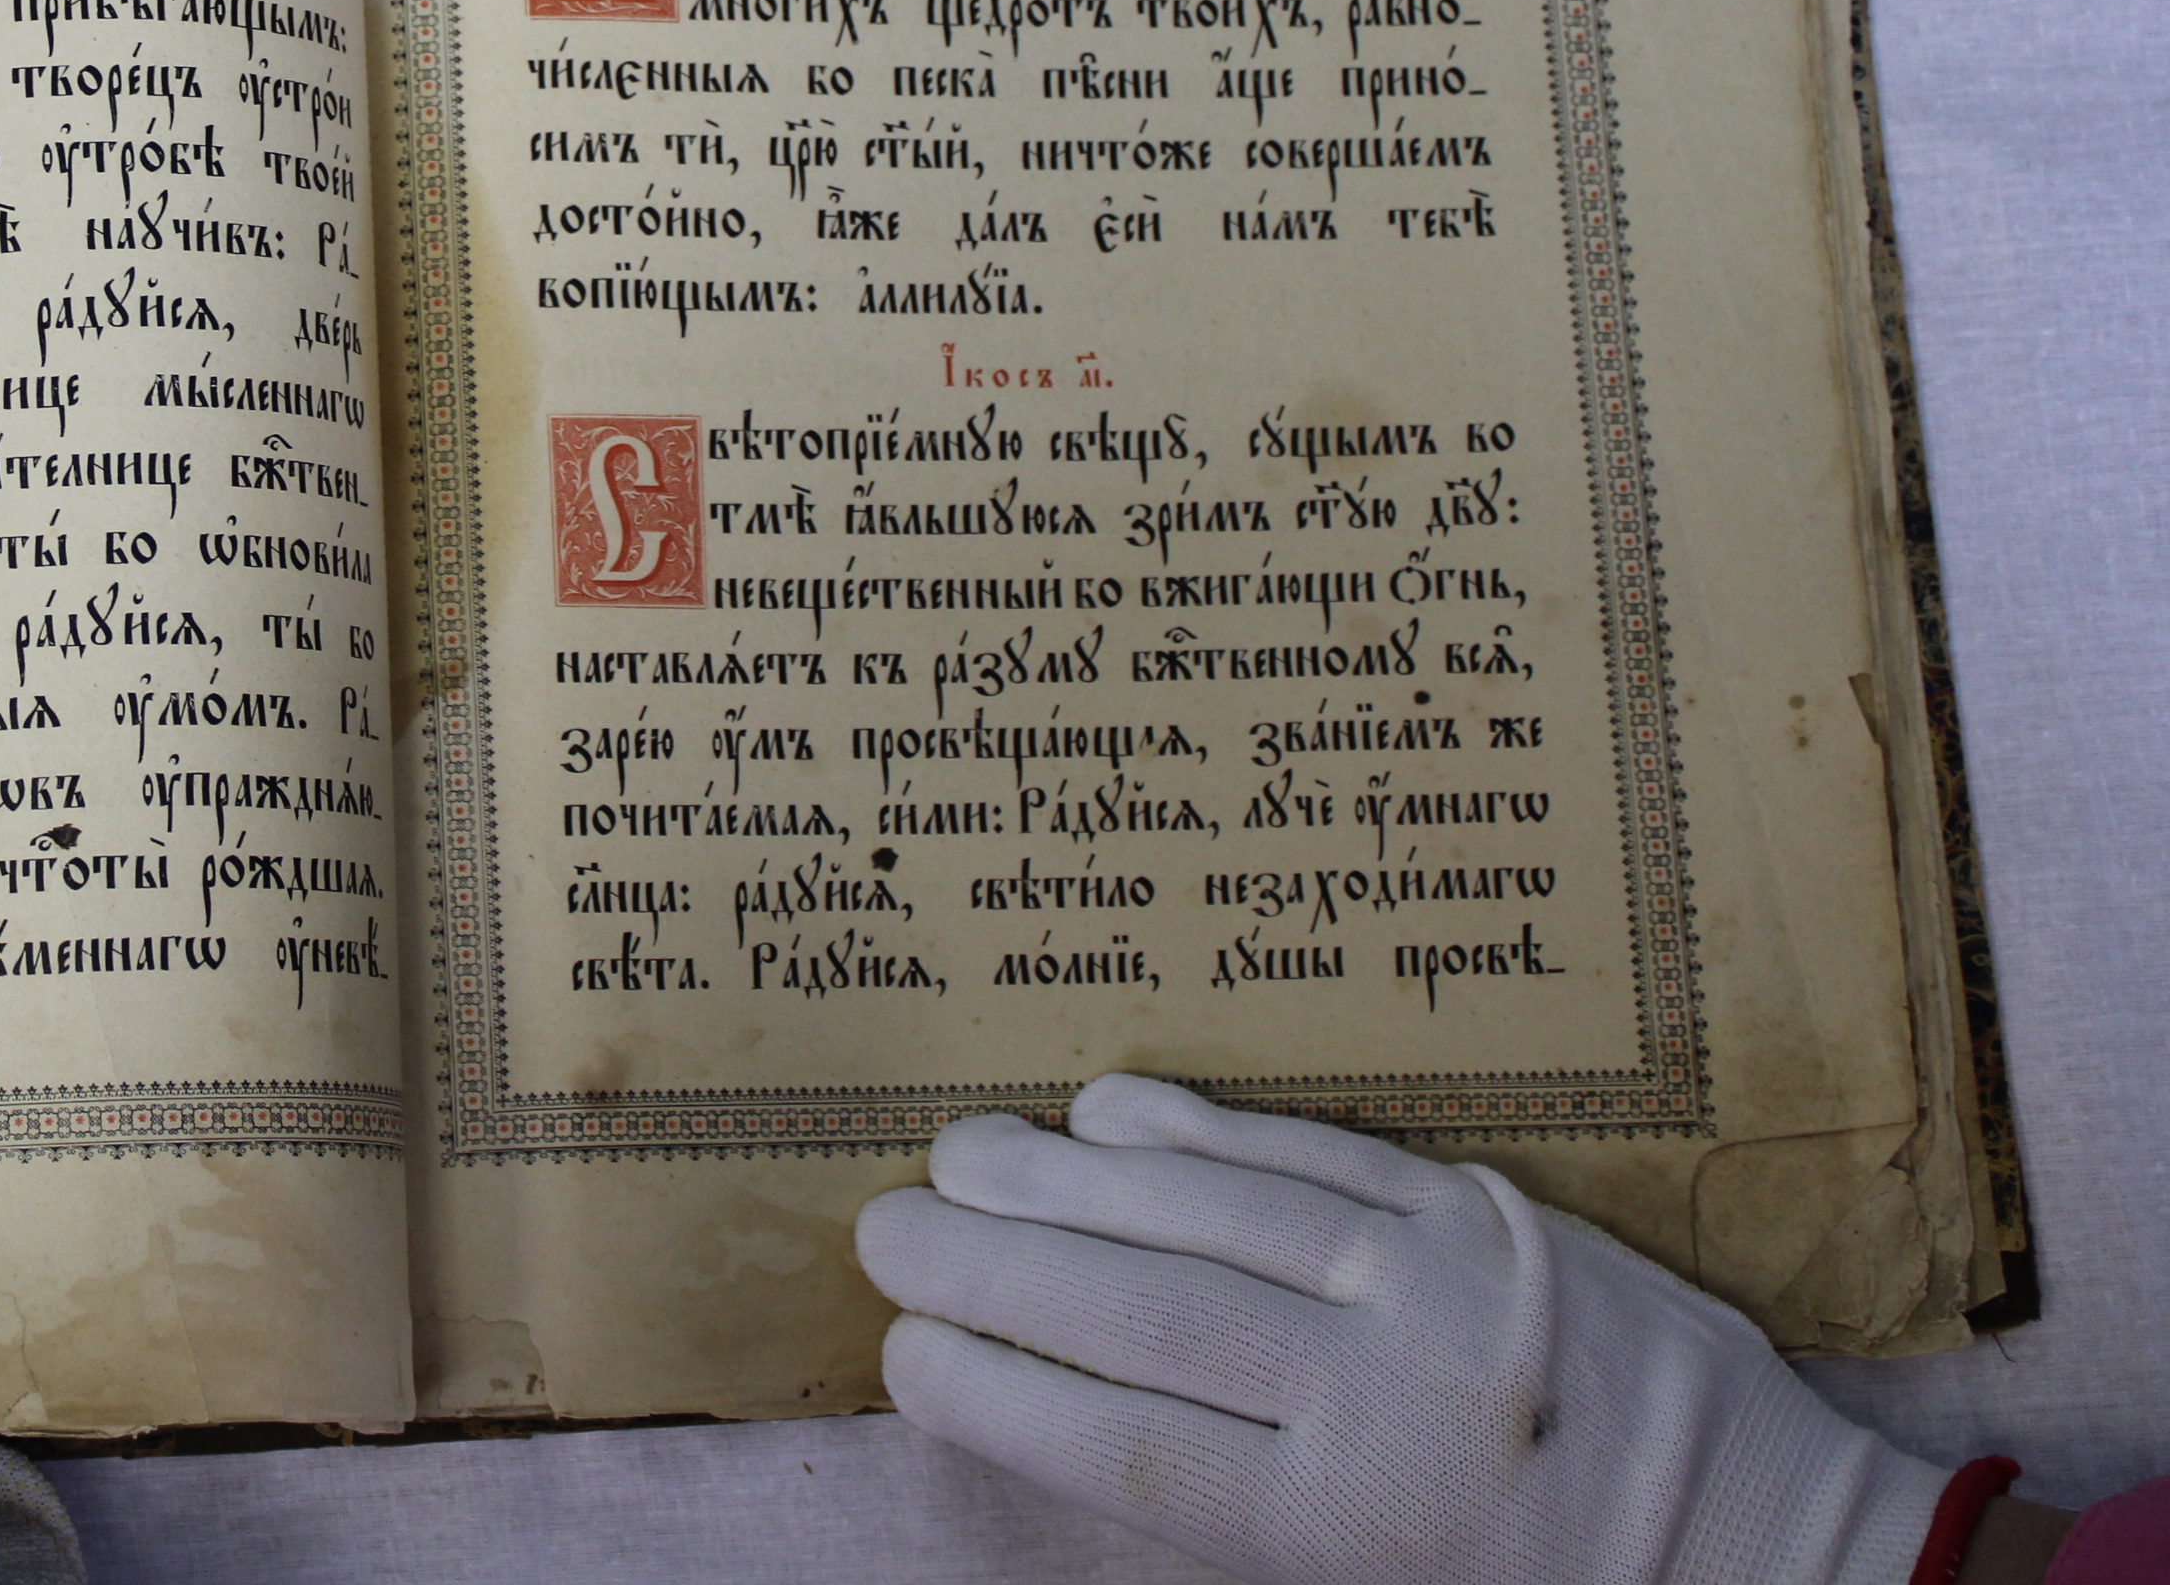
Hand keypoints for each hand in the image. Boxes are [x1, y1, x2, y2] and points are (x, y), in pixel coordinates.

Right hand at [856, 1073, 1948, 1584]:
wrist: (1769, 1547)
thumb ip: (1238, 1518)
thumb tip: (1061, 1412)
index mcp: (1348, 1532)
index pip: (1128, 1448)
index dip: (1000, 1396)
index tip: (909, 1358)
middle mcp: (1382, 1401)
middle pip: (1140, 1312)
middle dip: (990, 1266)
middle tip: (882, 1230)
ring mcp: (1436, 1289)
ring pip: (1210, 1210)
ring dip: (1064, 1176)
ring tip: (958, 1153)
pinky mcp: (1486, 1215)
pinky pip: (1314, 1153)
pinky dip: (1198, 1127)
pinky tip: (1106, 1111)